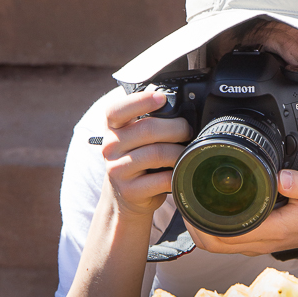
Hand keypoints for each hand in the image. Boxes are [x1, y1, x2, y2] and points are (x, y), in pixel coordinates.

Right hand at [102, 86, 191, 215]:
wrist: (124, 198)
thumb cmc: (136, 162)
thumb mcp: (134, 139)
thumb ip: (148, 123)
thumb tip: (181, 112)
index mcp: (112, 128)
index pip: (117, 109)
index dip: (141, 100)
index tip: (162, 97)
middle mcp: (110, 147)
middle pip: (147, 130)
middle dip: (176, 128)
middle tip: (187, 131)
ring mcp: (118, 170)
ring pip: (157, 153)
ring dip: (179, 152)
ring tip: (186, 153)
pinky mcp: (130, 190)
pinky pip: (162, 178)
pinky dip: (177, 173)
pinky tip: (181, 171)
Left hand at [186, 169, 297, 256]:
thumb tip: (282, 177)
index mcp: (272, 230)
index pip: (225, 235)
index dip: (201, 222)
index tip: (189, 199)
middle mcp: (258, 242)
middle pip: (211, 244)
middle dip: (192, 224)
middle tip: (182, 197)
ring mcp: (254, 245)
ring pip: (215, 245)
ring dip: (198, 227)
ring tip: (190, 201)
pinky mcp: (252, 242)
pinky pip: (223, 241)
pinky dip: (210, 228)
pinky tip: (206, 209)